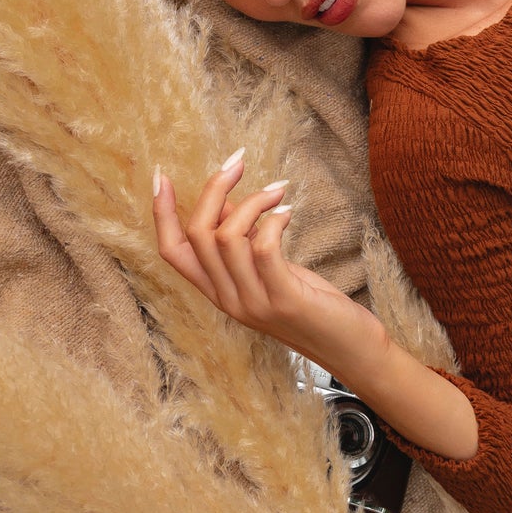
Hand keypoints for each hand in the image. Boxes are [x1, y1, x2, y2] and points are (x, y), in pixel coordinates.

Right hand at [152, 148, 388, 369]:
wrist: (350, 351)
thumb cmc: (313, 306)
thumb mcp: (269, 272)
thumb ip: (242, 243)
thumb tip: (223, 201)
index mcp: (218, 293)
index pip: (172, 252)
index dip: (162, 213)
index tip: (161, 176)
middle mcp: (228, 300)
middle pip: (197, 234)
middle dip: (213, 189)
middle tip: (237, 162)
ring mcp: (253, 303)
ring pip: (227, 237)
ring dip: (252, 201)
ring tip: (278, 190)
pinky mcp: (283, 300)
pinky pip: (263, 247)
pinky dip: (274, 220)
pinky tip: (288, 212)